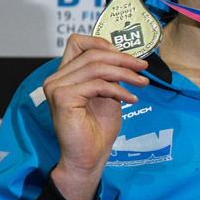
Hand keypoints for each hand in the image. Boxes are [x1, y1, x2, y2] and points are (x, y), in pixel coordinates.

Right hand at [42, 34, 150, 199]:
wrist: (89, 157)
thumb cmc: (97, 130)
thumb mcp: (108, 95)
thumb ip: (110, 76)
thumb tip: (125, 58)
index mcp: (65, 75)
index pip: (77, 43)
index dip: (102, 42)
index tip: (126, 55)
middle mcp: (56, 78)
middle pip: (92, 54)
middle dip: (123, 59)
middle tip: (143, 67)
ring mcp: (56, 87)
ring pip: (97, 67)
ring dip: (125, 74)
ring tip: (142, 83)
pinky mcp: (62, 97)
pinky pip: (97, 85)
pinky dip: (118, 90)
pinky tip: (131, 99)